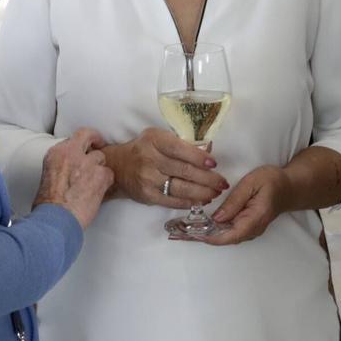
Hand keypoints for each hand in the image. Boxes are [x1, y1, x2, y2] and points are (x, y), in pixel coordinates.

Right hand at [34, 127, 112, 228]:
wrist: (55, 218)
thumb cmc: (48, 205)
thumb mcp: (48, 176)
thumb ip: (61, 166)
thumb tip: (69, 168)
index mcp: (56, 153)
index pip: (75, 136)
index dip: (85, 140)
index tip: (89, 144)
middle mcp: (72, 154)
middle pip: (90, 137)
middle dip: (96, 143)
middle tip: (99, 149)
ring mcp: (87, 163)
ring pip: (101, 158)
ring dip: (99, 169)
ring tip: (92, 183)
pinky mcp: (100, 176)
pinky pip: (110, 174)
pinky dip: (106, 182)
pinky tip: (98, 192)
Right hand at [102, 128, 228, 208]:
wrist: (118, 167)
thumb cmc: (144, 149)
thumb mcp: (159, 138)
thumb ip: (181, 144)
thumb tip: (208, 152)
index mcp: (155, 140)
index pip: (180, 149)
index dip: (199, 158)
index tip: (214, 164)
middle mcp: (150, 159)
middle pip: (184, 171)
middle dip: (208, 179)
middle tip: (222, 183)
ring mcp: (148, 179)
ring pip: (181, 188)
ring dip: (202, 193)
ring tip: (215, 193)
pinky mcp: (148, 196)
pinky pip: (173, 201)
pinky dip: (190, 202)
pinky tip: (201, 201)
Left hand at [191, 165, 287, 245]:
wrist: (289, 187)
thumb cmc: (272, 181)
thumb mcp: (252, 183)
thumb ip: (235, 201)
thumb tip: (217, 218)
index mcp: (254, 219)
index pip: (229, 236)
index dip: (209, 237)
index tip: (191, 233)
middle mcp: (252, 230)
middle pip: (224, 239)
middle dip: (201, 236)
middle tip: (178, 231)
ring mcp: (249, 230)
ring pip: (224, 237)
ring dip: (205, 234)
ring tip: (183, 229)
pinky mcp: (246, 227)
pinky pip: (227, 232)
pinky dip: (212, 230)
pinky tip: (198, 224)